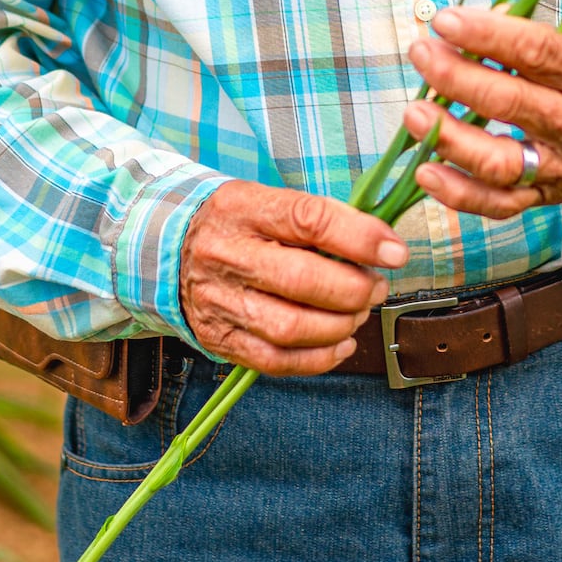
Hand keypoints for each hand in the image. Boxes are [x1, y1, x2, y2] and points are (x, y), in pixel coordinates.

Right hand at [180, 180, 405, 375]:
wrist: (167, 249)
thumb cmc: (236, 224)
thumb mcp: (266, 200)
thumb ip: (317, 218)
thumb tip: (379, 244)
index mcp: (243, 209)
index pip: (308, 220)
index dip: (360, 238)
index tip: (395, 252)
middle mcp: (227, 255)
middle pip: (301, 280)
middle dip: (354, 290)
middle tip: (376, 287)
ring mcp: (220, 302)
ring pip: (290, 327)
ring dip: (339, 326)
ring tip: (358, 313)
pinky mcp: (220, 339)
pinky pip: (276, 361)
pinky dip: (319, 359)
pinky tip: (341, 344)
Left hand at [401, 5, 561, 220]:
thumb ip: (534, 35)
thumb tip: (470, 26)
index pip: (535, 52)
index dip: (485, 35)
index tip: (445, 20)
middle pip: (509, 105)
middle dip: (455, 77)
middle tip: (422, 53)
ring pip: (500, 163)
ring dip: (449, 137)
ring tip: (413, 111)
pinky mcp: (555, 195)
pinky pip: (501, 204)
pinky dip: (459, 193)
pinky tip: (426, 169)